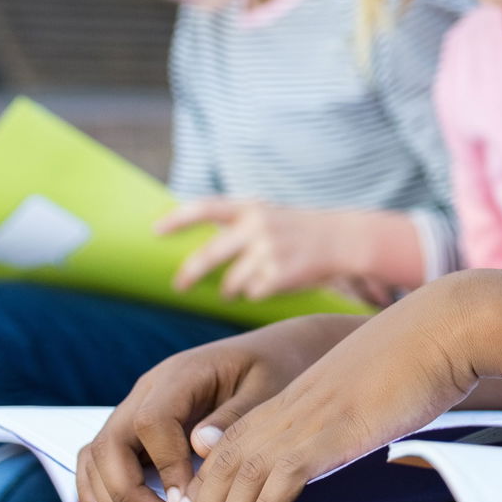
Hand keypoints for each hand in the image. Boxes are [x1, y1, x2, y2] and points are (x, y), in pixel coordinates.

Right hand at [74, 316, 356, 501]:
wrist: (269, 355)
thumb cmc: (274, 371)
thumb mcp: (268, 388)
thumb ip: (234, 417)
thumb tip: (200, 447)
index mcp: (182, 375)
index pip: (152, 422)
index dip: (165, 468)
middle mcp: (148, 389)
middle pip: (110, 442)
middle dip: (127, 493)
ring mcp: (135, 406)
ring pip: (97, 455)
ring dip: (114, 501)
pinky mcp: (134, 427)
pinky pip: (99, 459)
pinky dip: (101, 491)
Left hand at [160, 200, 358, 299]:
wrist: (345, 239)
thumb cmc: (301, 229)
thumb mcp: (271, 214)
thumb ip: (238, 222)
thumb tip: (197, 244)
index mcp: (253, 208)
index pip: (206, 208)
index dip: (178, 219)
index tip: (155, 231)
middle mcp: (258, 227)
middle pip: (209, 256)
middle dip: (190, 274)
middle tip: (180, 285)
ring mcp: (269, 251)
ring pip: (232, 282)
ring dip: (232, 289)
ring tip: (241, 286)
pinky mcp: (281, 275)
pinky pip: (254, 294)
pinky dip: (259, 293)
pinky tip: (274, 284)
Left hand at [172, 273, 491, 501]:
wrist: (444, 329)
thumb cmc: (418, 357)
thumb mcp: (367, 388)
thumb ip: (345, 413)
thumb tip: (348, 435)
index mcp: (298, 398)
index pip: (231, 443)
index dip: (207, 483)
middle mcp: (293, 408)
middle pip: (223, 463)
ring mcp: (311, 418)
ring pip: (243, 475)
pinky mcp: (335, 431)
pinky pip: (284, 477)